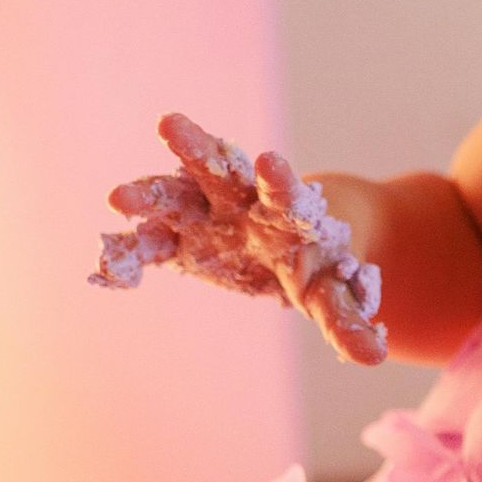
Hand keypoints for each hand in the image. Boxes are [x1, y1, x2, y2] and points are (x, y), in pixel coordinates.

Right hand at [90, 112, 388, 366]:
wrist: (301, 240)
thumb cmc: (323, 262)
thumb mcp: (337, 291)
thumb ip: (348, 319)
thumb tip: (375, 357)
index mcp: (288, 210)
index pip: (284, 192)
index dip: (277, 181)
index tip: (269, 163)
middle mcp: (243, 200)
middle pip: (219, 168)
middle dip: (195, 149)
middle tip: (169, 125)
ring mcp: (207, 213)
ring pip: (176, 191)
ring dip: (150, 192)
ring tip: (119, 198)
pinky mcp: (181, 235)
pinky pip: (150, 241)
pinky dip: (131, 251)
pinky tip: (107, 265)